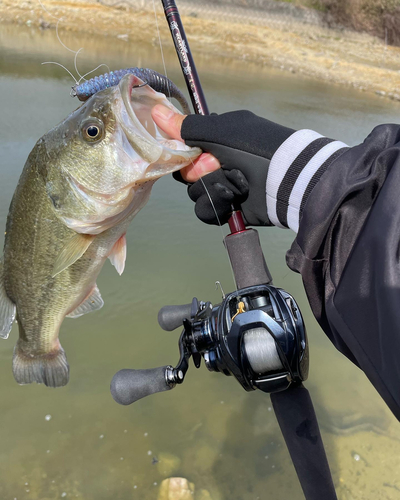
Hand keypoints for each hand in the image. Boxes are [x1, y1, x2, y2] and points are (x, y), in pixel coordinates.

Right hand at [152, 106, 294, 225]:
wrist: (286, 180)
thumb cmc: (256, 148)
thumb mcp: (221, 133)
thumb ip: (188, 127)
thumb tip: (156, 111)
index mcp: (216, 142)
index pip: (184, 149)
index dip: (186, 153)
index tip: (201, 152)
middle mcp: (218, 164)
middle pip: (186, 174)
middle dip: (202, 172)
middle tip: (220, 166)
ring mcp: (223, 188)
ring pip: (195, 194)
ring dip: (214, 188)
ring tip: (236, 184)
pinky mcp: (227, 209)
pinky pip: (206, 212)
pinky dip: (217, 206)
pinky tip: (233, 200)